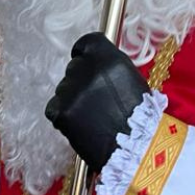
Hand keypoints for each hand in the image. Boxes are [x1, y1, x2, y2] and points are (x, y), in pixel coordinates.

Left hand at [45, 32, 148, 172]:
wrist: (138, 151)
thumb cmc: (141, 119)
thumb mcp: (132, 80)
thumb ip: (110, 67)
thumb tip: (94, 62)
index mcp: (110, 60)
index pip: (86, 43)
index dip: (83, 52)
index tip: (83, 58)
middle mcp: (89, 71)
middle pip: (74, 67)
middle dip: (81, 81)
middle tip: (95, 101)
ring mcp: (72, 91)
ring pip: (63, 89)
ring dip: (72, 99)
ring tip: (92, 117)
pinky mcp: (61, 112)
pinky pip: (53, 107)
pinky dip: (62, 115)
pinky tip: (80, 125)